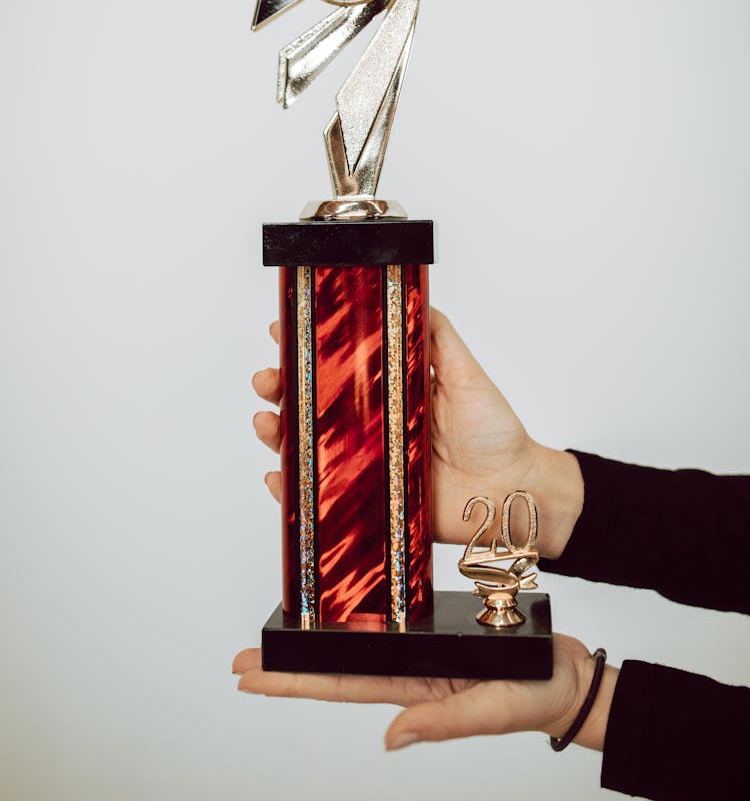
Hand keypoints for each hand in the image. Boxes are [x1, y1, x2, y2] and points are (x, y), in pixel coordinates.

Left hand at [232, 634, 616, 752]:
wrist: (567, 678)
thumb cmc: (534, 700)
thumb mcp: (488, 712)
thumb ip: (440, 723)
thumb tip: (390, 739)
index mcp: (413, 688)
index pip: (338, 685)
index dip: (291, 681)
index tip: (248, 675)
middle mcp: (410, 668)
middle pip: (336, 665)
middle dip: (287, 664)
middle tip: (241, 657)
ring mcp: (424, 648)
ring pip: (359, 641)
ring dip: (318, 636)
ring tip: (280, 629)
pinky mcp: (441, 627)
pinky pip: (394, 619)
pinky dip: (364, 612)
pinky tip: (347, 605)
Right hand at [252, 309, 582, 557]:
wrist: (517, 492)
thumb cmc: (496, 434)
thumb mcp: (467, 375)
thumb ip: (439, 339)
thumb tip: (413, 295)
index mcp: (391, 393)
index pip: (339, 366)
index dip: (308, 350)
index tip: (282, 331)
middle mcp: (373, 427)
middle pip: (313, 407)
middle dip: (281, 390)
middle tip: (267, 379)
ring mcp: (368, 466)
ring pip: (309, 448)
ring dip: (278, 435)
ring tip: (266, 423)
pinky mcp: (370, 504)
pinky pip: (322, 499)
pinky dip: (293, 491)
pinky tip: (278, 478)